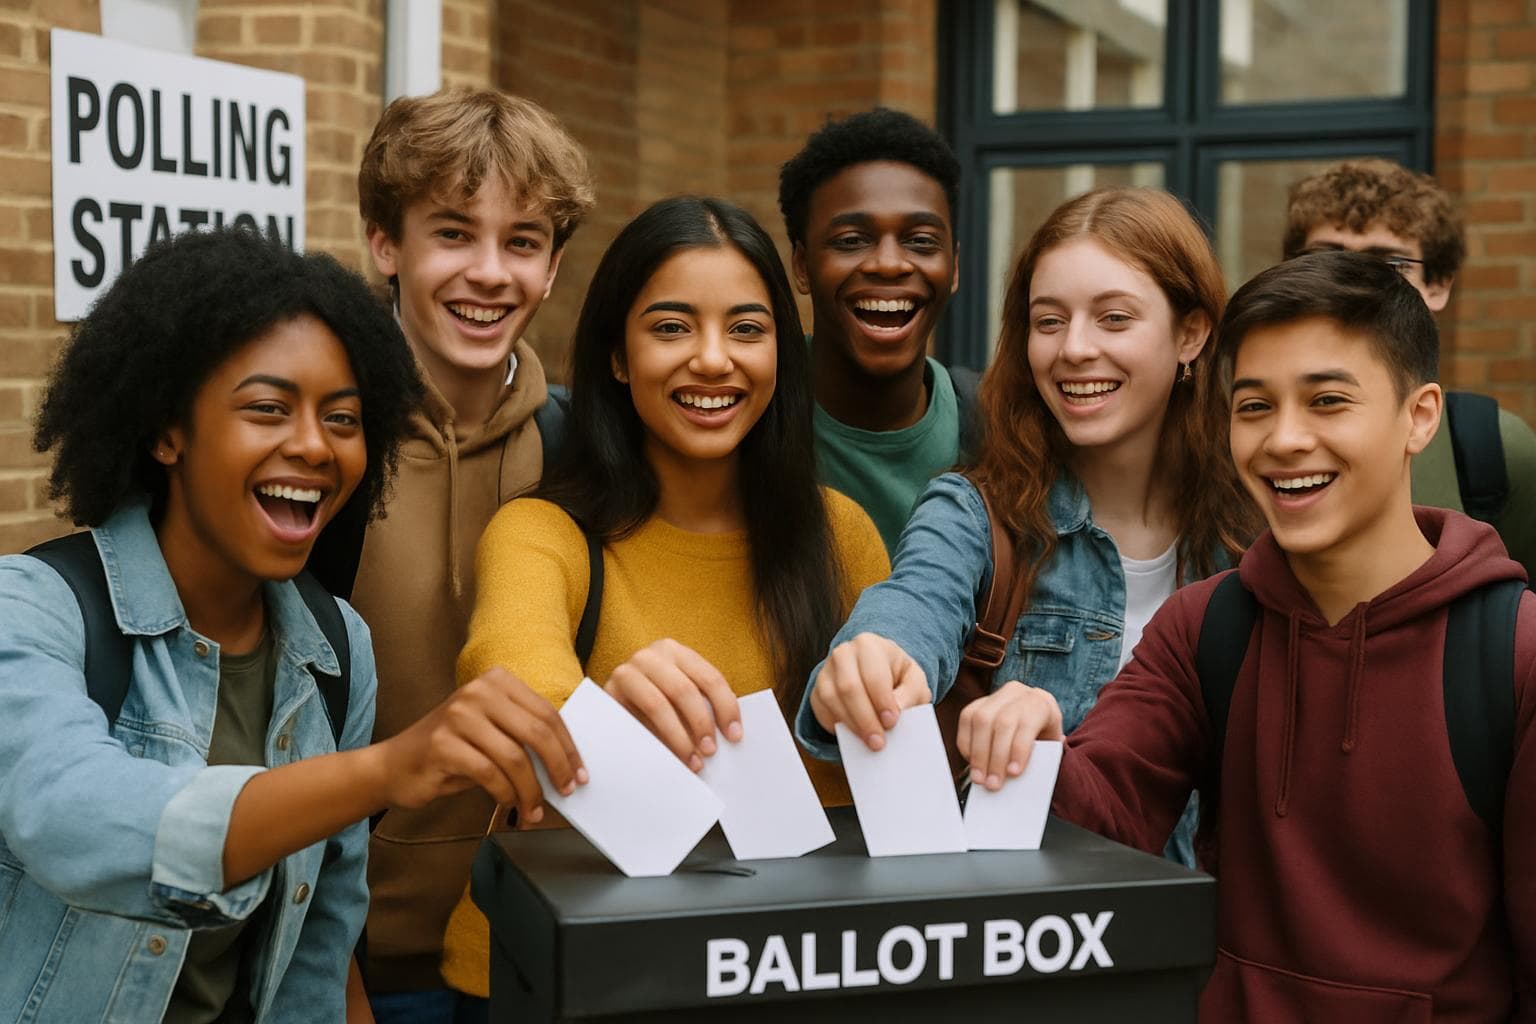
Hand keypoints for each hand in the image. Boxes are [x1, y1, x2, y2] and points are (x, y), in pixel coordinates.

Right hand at [376, 666, 585, 822]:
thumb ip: (524, 737)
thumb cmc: (452, 752)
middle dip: (558, 767)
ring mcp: (458, 715)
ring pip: (514, 757)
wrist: (394, 766)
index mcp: (496, 681)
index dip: (568, 746)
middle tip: (566, 792)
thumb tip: (567, 764)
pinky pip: (490, 773)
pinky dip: (506, 794)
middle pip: (536, 731)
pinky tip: (509, 805)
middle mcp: (478, 691)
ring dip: (531, 790)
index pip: (546, 713)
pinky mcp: (443, 743)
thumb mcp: (492, 733)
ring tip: (534, 810)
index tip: (580, 773)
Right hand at [605, 639, 740, 770]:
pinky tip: (666, 756)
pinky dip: (654, 739)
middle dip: (701, 724)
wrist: (607, 706)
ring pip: (659, 705)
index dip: (726, 708)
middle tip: (709, 751)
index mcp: (676, 651)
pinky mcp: (609, 693)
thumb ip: (701, 705)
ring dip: (679, 737)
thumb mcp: (679, 696)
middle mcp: (650, 656)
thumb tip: (731, 734)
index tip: (735, 736)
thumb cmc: (654, 702)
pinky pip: (635, 719)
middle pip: (685, 690)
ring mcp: (628, 672)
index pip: (710, 678)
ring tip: (691, 760)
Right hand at [809, 632, 930, 750]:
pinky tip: (854, 735)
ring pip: (832, 699)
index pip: (873, 674)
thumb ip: (911, 693)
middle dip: (865, 718)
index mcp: (869, 645)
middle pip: (849, 687)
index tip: (892, 722)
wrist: (877, 673)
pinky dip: (836, 726)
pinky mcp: (817, 691)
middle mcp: (843, 654)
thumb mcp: (914, 679)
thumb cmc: (897, 676)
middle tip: (878, 742)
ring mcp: (826, 671)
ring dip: (851, 725)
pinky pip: (821, 710)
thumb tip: (897, 710)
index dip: (882, 701)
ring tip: (869, 742)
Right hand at [956, 680, 1063, 790]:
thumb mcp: (1049, 745)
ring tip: (979, 778)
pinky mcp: (977, 702)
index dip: (1019, 749)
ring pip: (980, 720)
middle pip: (1001, 723)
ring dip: (977, 754)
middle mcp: (1017, 693)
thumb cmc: (1042, 735)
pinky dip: (966, 744)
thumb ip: (1041, 758)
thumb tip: (1021, 778)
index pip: (1027, 724)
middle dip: (995, 757)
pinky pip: (966, 719)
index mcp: (1040, 703)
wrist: (1033, 714)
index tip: (1013, 773)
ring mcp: (995, 695)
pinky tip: (972, 761)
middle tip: (992, 784)